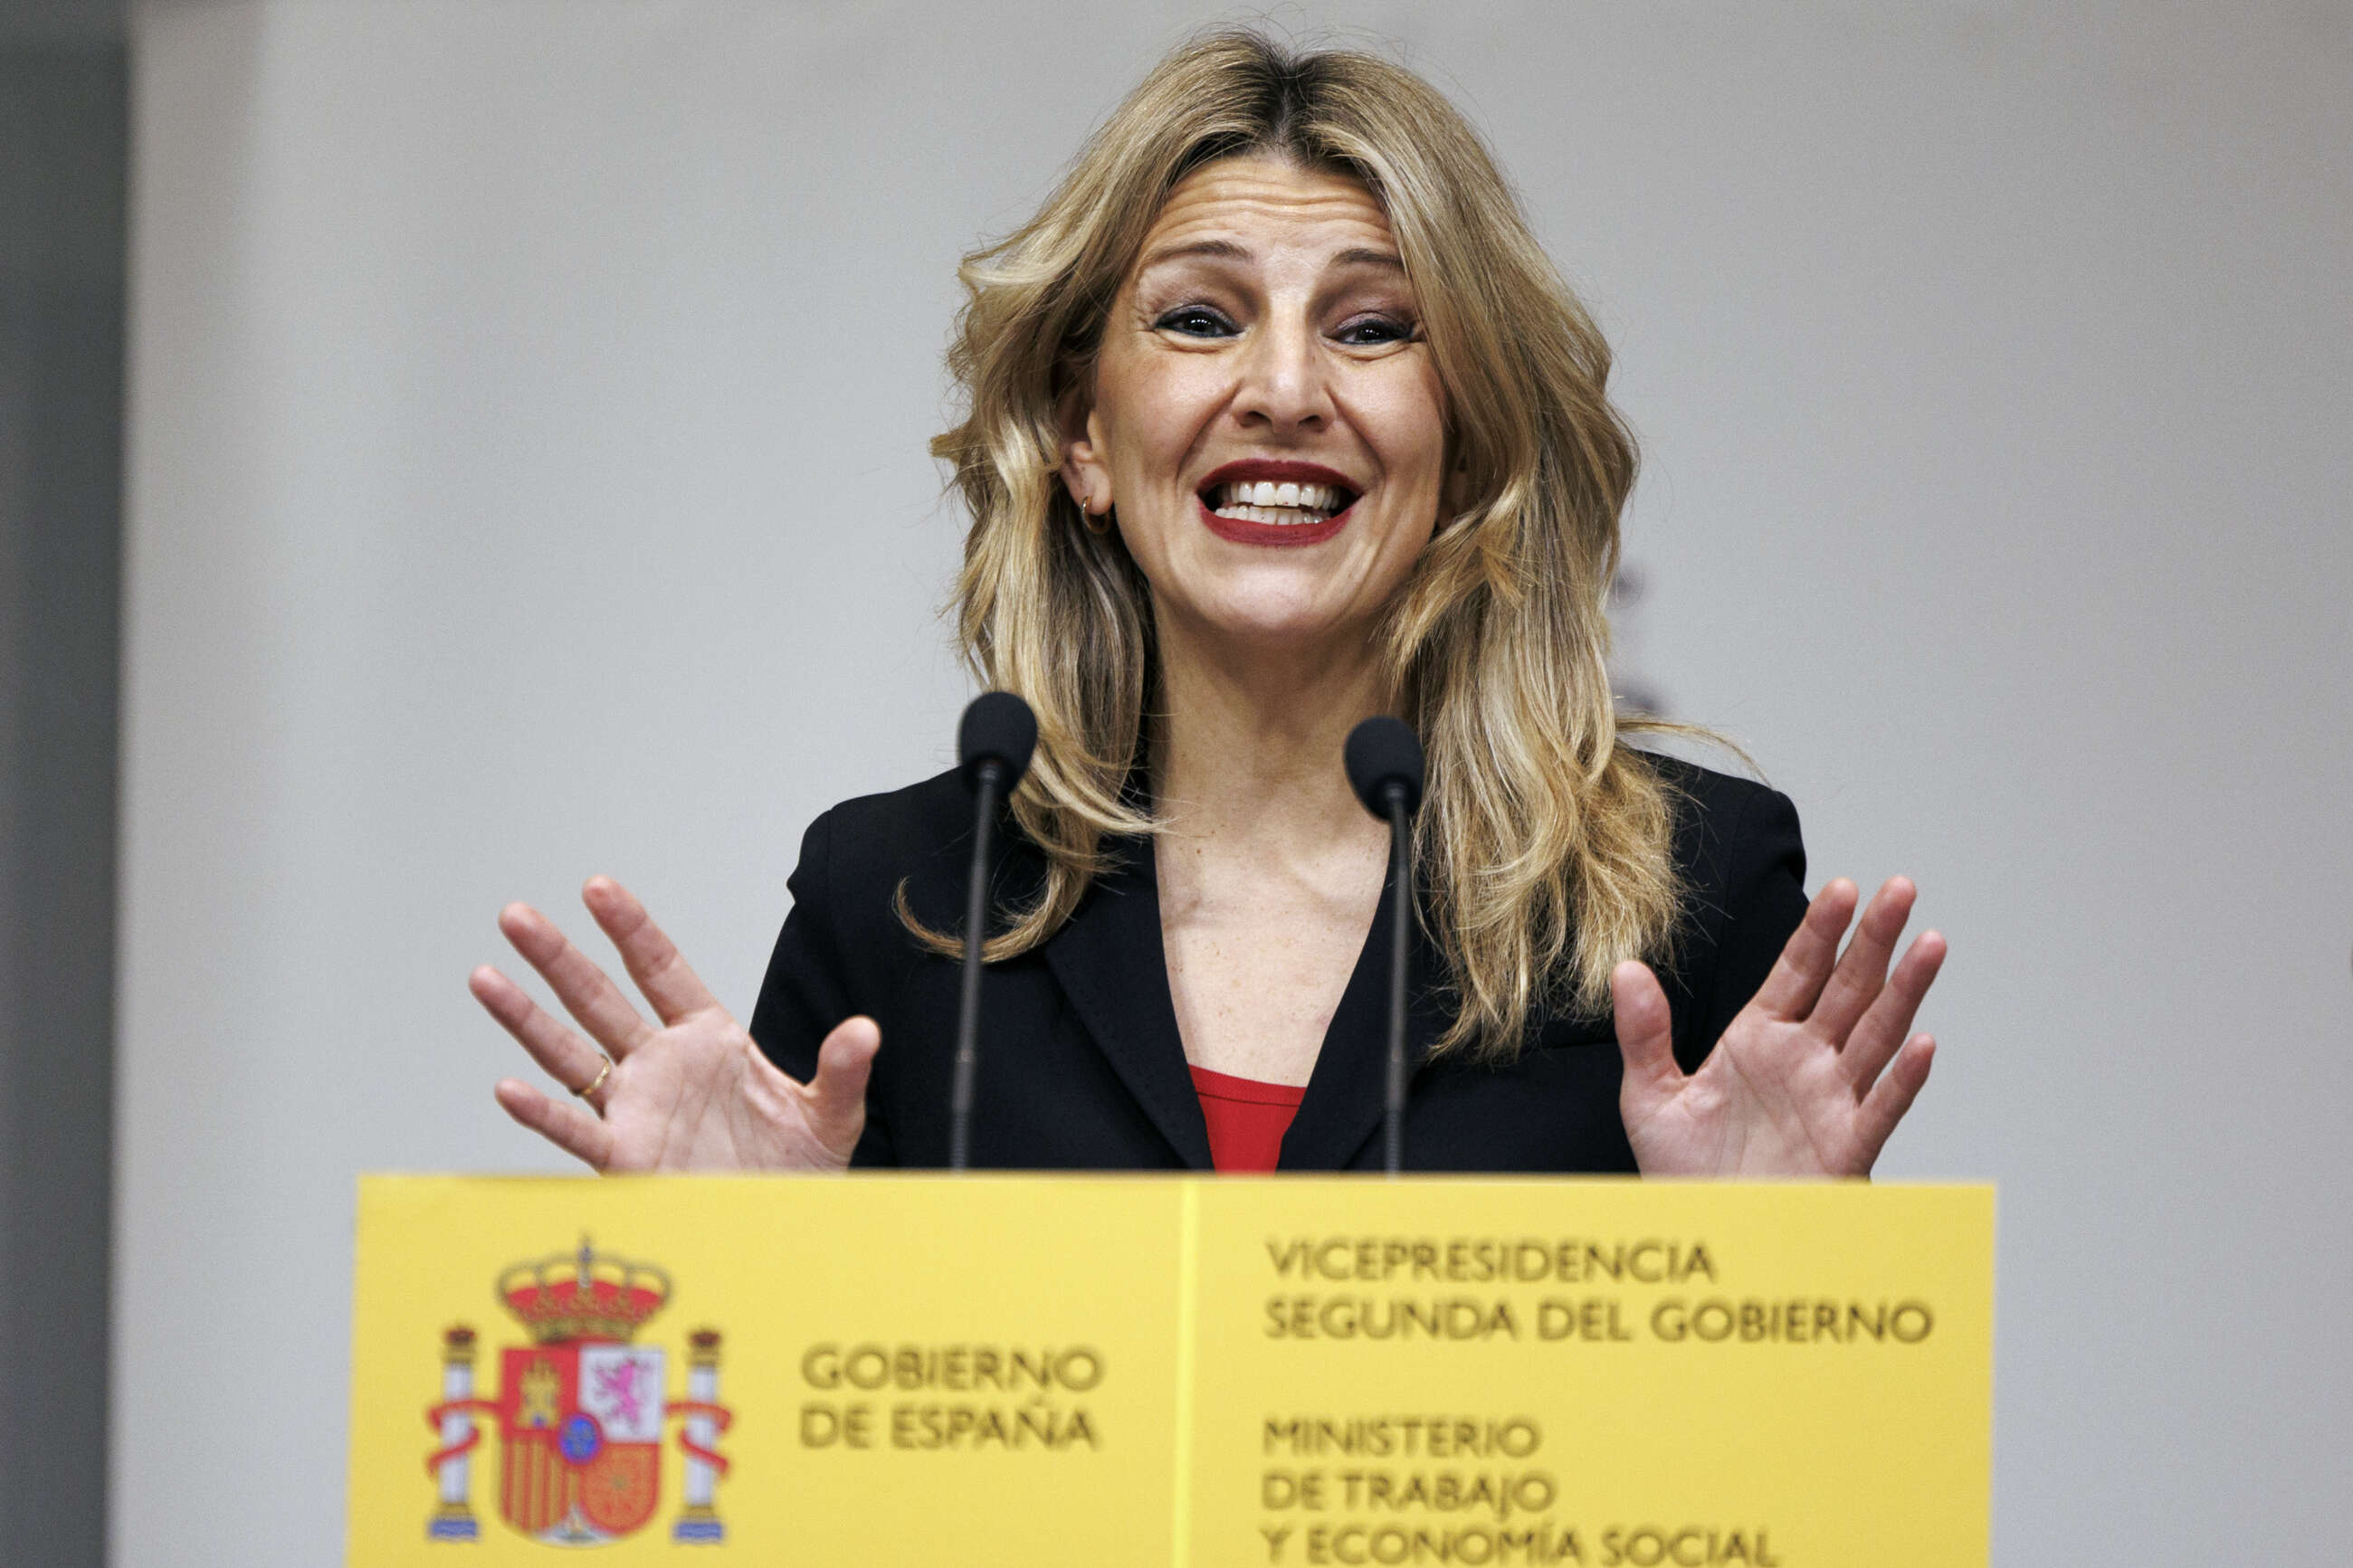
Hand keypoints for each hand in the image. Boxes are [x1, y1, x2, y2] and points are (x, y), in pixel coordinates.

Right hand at [470, 876, 878, 1171]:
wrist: (782, 1229)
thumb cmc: (800, 1168)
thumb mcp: (830, 1113)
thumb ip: (841, 1070)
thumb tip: (865, 1030)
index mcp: (709, 1039)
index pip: (661, 969)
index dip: (629, 928)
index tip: (597, 887)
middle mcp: (662, 1065)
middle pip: (599, 999)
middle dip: (557, 957)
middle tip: (515, 915)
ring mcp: (636, 1108)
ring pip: (570, 1054)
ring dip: (527, 1018)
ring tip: (486, 977)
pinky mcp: (625, 1157)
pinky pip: (576, 1130)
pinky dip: (542, 1113)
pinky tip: (509, 1088)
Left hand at [1612, 877, 1943, 1177]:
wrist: (1705, 1231)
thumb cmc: (1682, 1170)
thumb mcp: (1650, 1096)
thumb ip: (1644, 1033)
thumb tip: (1626, 970)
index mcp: (1759, 1039)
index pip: (1797, 971)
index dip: (1821, 930)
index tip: (1843, 887)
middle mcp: (1803, 1061)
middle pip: (1848, 989)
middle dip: (1875, 939)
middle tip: (1900, 889)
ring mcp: (1829, 1101)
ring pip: (1876, 1036)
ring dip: (1903, 992)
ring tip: (1928, 943)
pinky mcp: (1845, 1148)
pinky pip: (1880, 1108)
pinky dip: (1903, 1079)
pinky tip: (1924, 1044)